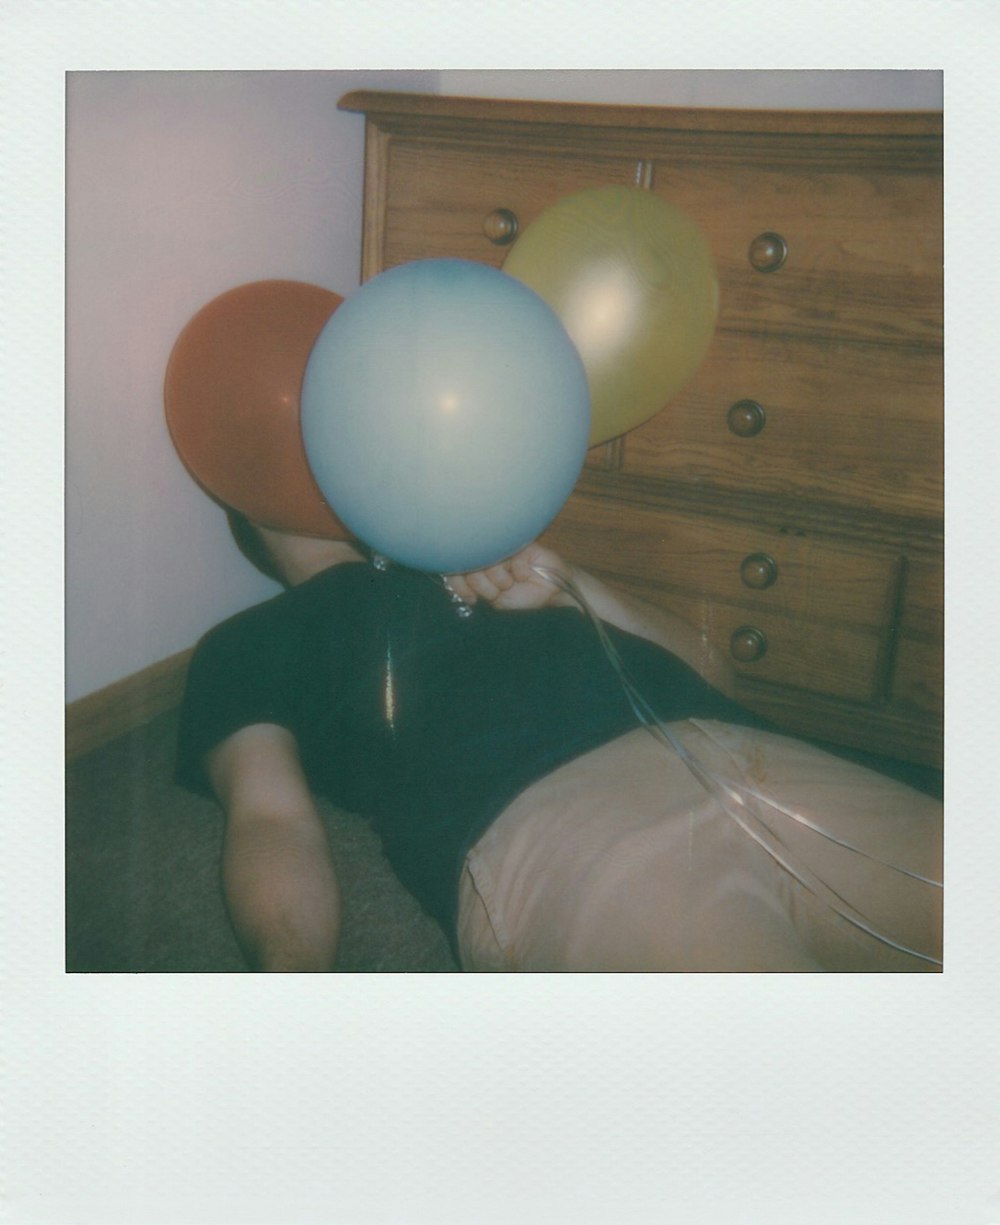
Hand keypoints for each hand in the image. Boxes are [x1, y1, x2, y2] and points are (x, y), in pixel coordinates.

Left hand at [444, 543, 573, 610]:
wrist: (550, 594)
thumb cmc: (522, 596)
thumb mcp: (495, 600)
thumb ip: (476, 589)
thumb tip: (457, 577)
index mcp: (477, 567)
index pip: (455, 569)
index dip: (459, 585)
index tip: (472, 599)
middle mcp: (487, 555)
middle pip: (469, 565)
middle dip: (483, 586)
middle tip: (497, 593)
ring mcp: (503, 548)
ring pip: (488, 560)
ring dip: (500, 580)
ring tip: (510, 584)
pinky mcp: (520, 544)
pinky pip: (510, 556)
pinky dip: (518, 571)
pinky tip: (525, 574)